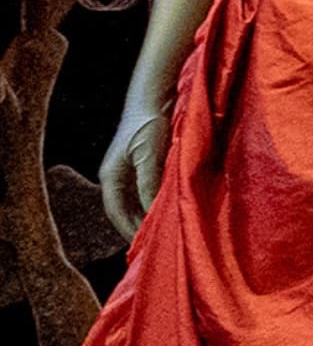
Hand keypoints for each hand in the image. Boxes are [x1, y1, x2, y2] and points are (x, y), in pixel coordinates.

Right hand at [94, 105, 160, 240]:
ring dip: (147, 217)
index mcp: (111, 176)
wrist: (153, 98)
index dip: (128, 230)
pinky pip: (147, 192)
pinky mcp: (144, 165)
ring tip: (163, 234)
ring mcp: (130, 171)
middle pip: (124, 211)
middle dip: (136, 228)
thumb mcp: (149, 157)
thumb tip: (152, 212)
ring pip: (136, 202)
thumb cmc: (148, 124)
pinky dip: (155, 203)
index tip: (143, 247)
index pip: (117, 212)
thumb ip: (150, 184)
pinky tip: (168, 211)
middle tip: (155, 247)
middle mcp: (118, 176)